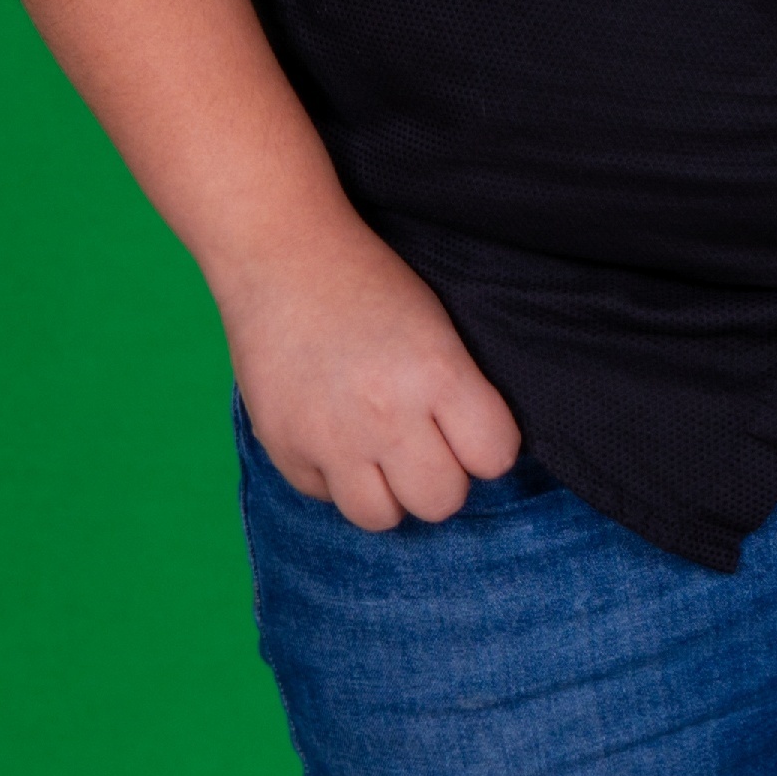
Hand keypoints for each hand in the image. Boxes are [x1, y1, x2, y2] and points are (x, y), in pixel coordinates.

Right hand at [219, 212, 521, 528]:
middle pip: (441, 502)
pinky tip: (333, 433)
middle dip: (441, 478)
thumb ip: (461, 392)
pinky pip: (327, 498)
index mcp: (435, 373)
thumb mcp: (437, 327)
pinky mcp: (284, 449)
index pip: (494, 458)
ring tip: (380, 453)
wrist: (281, 257)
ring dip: (388, 492)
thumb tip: (481, 458)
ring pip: (382, 518)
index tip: (473, 431)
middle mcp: (385, 414)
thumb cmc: (368, 284)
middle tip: (426, 445)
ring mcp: (329, 438)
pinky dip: (335, 477)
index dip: (488, 447)